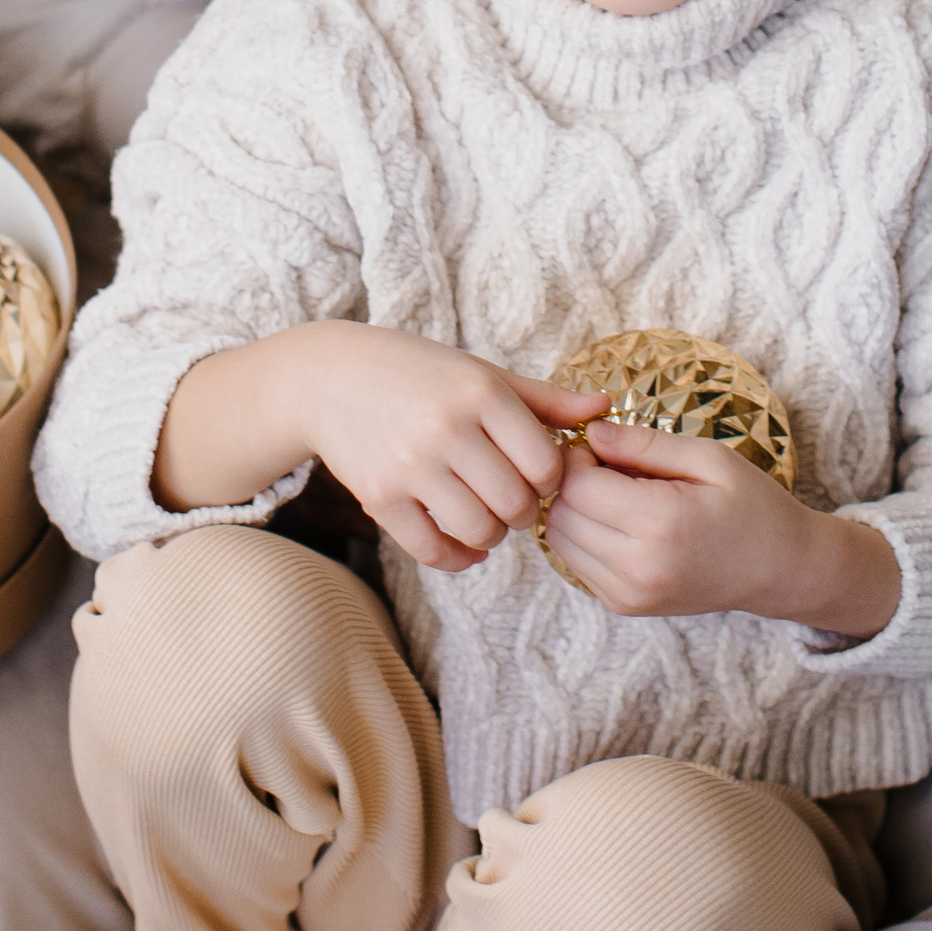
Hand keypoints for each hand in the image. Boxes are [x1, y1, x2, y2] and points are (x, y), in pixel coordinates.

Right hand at [156, 325, 608, 573]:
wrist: (328, 377)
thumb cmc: (417, 372)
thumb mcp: (481, 373)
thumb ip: (543, 398)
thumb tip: (603, 407)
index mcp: (480, 392)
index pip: (545, 463)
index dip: (551, 479)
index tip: (536, 474)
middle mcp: (447, 427)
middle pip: (516, 504)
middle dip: (522, 511)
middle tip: (511, 500)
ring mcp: (410, 464)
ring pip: (478, 532)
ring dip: (490, 535)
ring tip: (484, 516)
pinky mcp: (378, 496)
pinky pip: (432, 550)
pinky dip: (456, 557)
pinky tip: (460, 542)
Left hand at [541, 423, 900, 634]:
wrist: (780, 570)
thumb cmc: (752, 506)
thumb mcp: (709, 458)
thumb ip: (645, 444)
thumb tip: (591, 431)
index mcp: (661, 524)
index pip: (577, 484)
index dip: (579, 456)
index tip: (604, 445)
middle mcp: (638, 567)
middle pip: (560, 513)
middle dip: (572, 481)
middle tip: (607, 465)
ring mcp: (628, 594)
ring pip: (559, 540)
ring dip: (574, 510)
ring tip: (615, 494)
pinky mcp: (624, 606)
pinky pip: (576, 562)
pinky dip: (585, 536)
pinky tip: (621, 522)